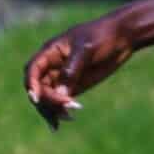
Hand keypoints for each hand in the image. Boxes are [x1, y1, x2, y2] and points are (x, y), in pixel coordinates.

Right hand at [24, 14, 134, 128]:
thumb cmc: (102, 35)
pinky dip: (61, 110)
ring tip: (69, 117)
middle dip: (47, 100)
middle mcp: (52, 65)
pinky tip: (69, 118)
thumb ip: (72, 70)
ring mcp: (62, 77)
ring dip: (53, 109)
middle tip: (67, 106)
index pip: (33, 69)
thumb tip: (61, 93)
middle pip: (39, 87)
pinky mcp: (74, 86)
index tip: (37, 97)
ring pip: (47, 97)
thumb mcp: (86, 49)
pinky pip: (60, 100)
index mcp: (51, 51)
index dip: (31, 84)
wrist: (122, 37)